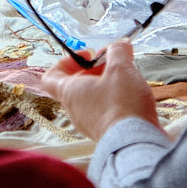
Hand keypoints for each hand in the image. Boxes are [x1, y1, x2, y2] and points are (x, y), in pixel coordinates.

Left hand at [41, 40, 159, 141]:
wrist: (136, 142)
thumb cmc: (122, 103)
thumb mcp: (121, 68)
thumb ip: (118, 51)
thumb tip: (119, 45)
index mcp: (70, 92)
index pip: (51, 77)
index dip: (66, 61)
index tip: (88, 55)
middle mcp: (75, 109)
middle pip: (77, 84)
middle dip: (95, 69)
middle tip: (114, 62)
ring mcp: (89, 123)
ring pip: (92, 97)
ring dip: (107, 84)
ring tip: (128, 77)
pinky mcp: (105, 131)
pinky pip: (104, 110)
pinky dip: (115, 99)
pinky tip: (133, 95)